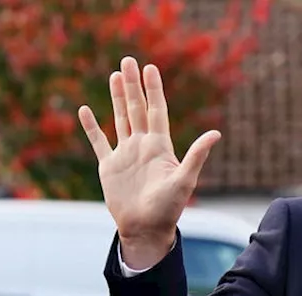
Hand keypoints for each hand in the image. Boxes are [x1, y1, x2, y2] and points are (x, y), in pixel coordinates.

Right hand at [77, 56, 220, 267]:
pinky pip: (98, 141)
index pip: (157, 110)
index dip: (153, 89)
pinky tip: (85, 111)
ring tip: (114, 76)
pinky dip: (91, 127)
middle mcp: (142, 145)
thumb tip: (215, 134)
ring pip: (120, 119)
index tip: (150, 68)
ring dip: (116, 98)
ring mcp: (125, 154)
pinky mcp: (109, 167)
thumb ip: (196, 155)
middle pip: (137, 108)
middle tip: (128, 61)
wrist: (145, 229)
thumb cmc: (168, 208)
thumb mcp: (184, 180)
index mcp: (159, 145)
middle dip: (132, 85)